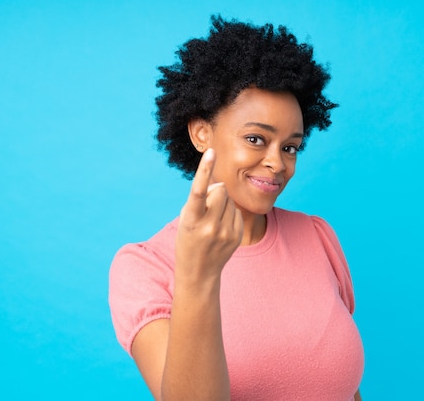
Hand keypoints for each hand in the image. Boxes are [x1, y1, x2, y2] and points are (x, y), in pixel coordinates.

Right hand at [175, 148, 243, 281]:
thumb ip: (200, 199)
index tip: (211, 152)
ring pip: (230, 199)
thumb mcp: (186, 219)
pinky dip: (229, 214)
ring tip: (213, 219)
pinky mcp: (236, 236)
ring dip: (223, 202)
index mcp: (191, 220)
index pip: (199, 190)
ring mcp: (225, 233)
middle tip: (208, 206)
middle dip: (215, 191)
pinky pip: (237, 211)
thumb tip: (221, 184)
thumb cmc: (188, 238)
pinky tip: (221, 227)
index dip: (205, 170)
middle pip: (220, 190)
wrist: (198, 272)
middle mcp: (209, 226)